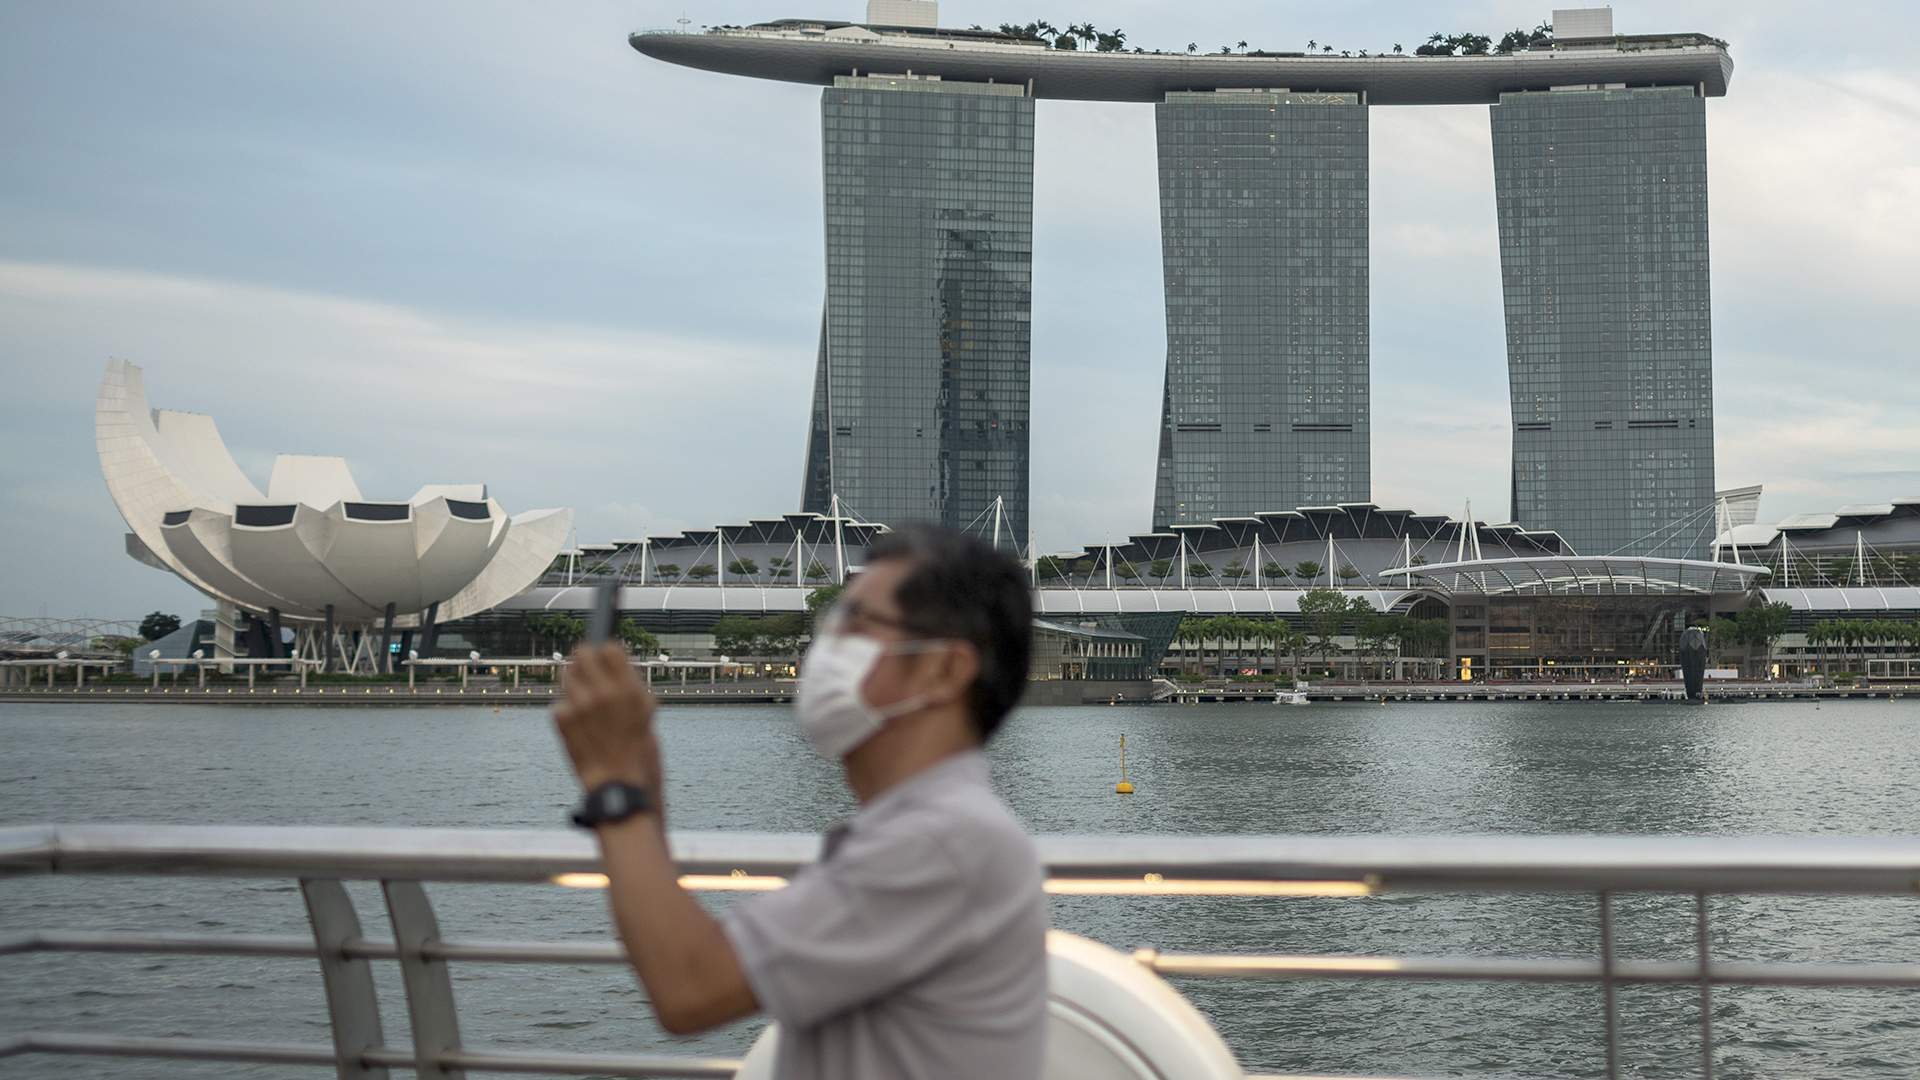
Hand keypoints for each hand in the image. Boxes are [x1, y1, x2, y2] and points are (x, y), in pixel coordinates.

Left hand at [554, 643, 662, 795]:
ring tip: (586, 707)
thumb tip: (616, 662)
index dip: (607, 655)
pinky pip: (560, 702)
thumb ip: (631, 685)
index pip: (608, 648)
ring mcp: (579, 704)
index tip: (606, 662)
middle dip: (586, 663)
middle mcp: (603, 692)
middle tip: (590, 677)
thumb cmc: (637, 752)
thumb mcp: (646, 713)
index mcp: (628, 689)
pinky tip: (579, 727)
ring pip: (567, 675)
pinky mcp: (562, 719)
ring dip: (575, 686)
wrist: (617, 785)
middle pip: (581, 653)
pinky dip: (567, 711)